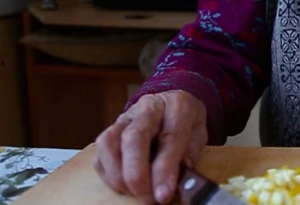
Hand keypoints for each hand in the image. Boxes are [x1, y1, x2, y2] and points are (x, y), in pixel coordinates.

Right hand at [93, 90, 207, 204]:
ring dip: (118, 175)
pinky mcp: (110, 129)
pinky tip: (124, 185)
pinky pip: (100, 151)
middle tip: (147, 199)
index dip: (165, 169)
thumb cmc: (187, 124)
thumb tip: (178, 180)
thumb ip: (190, 154)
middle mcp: (149, 107)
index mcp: (178, 105)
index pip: (170, 137)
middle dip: (137, 174)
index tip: (163, 194)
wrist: (172, 104)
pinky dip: (108, 173)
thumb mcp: (199, 135)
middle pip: (134, 137)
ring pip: (110, 142)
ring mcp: (126, 117)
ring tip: (134, 193)